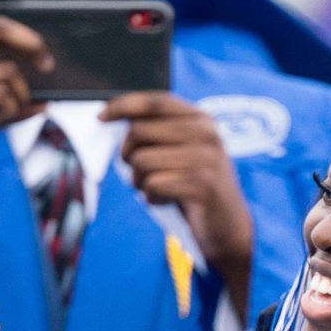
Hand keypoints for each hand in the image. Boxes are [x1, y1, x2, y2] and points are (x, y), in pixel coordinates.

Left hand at [101, 92, 255, 305]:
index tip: (101, 117)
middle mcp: (206, 133)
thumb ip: (157, 134)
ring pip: (141, 160)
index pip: (155, 101)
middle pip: (139, 132)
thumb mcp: (182, 154)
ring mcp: (206, 159)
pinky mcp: (202, 186)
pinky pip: (152, 185)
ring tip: (157, 190)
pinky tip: (167, 202)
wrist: (230, 229)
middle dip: (128, 156)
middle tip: (139, 173)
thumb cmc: (195, 189)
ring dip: (139, 181)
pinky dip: (151, 198)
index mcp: (201, 119)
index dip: (123, 105)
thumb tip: (111, 120)